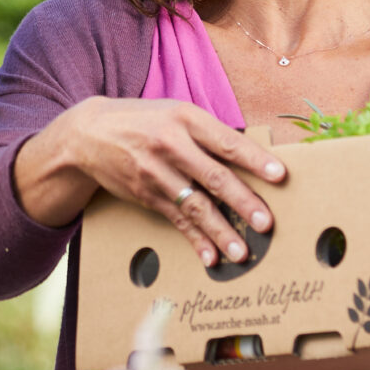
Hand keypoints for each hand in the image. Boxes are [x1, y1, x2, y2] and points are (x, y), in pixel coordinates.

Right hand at [19, 96, 287, 266]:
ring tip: (242, 251)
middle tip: (267, 223)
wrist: (89, 133)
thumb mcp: (175, 112)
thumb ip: (209, 133)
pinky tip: (210, 256)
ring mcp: (156, 173)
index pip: (227, 142)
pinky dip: (195, 240)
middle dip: (243, 202)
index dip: (255, 160)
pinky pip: (176, 220)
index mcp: (186, 119)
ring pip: (195, 205)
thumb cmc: (144, 120)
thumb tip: (252, 157)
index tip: (280, 176)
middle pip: (214, 177)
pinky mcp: (146, 195)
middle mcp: (171, 145)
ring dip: (220, 231)